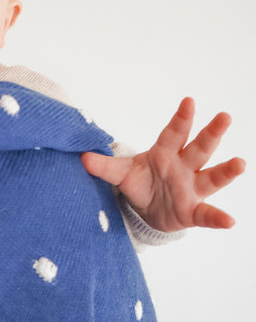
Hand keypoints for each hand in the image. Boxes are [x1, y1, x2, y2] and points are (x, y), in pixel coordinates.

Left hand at [81, 97, 245, 231]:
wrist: (146, 211)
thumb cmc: (140, 183)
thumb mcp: (120, 174)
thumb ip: (104, 165)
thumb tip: (81, 157)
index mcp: (164, 153)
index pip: (173, 133)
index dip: (181, 118)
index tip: (189, 101)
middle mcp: (183, 167)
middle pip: (199, 147)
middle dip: (211, 132)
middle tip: (225, 115)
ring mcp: (191, 188)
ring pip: (211, 176)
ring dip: (226, 171)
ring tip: (240, 163)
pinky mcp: (193, 211)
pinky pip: (207, 214)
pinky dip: (217, 217)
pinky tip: (230, 221)